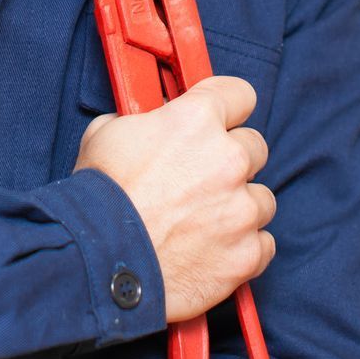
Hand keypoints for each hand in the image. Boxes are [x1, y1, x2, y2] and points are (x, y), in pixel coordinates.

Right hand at [74, 75, 275, 323]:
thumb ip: (141, 120)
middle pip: (254, 147)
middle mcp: (229, 160)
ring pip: (262, 198)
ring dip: (239, 206)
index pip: (239, 94)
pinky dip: (242, 247)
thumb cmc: (96, 199)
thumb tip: (152, 121)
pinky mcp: (247, 254)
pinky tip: (212, 251)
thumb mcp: (105, 134)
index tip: (219, 120)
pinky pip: (263, 244)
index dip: (226, 108)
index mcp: (196, 120)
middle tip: (201, 179)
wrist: (96, 263)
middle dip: (231, 160)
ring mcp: (242, 210)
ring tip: (202, 222)